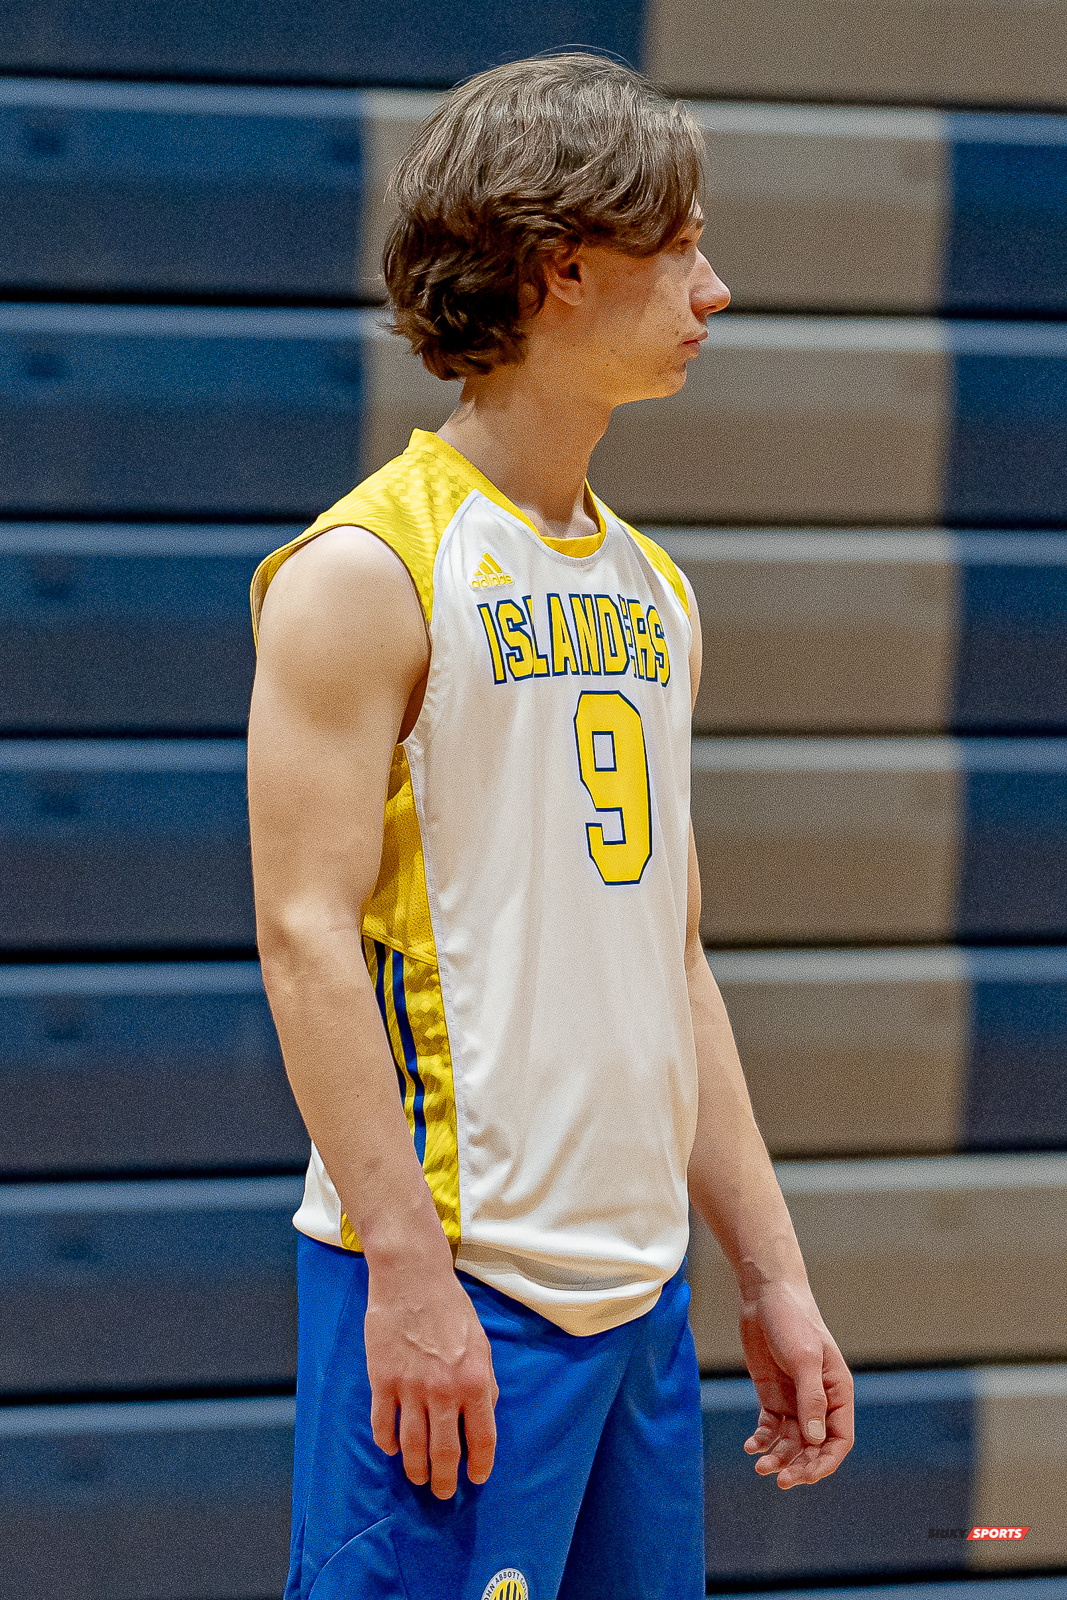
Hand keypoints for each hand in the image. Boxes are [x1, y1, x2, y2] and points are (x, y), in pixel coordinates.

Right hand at [364, 1256, 498, 1499]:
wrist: (412, 1278)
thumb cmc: (450, 1308)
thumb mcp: (481, 1343)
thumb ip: (485, 1381)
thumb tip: (487, 1411)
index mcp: (474, 1382)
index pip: (482, 1439)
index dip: (480, 1465)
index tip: (476, 1478)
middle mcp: (443, 1391)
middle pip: (445, 1453)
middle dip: (445, 1480)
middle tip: (443, 1493)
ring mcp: (410, 1388)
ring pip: (412, 1447)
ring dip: (416, 1470)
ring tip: (419, 1479)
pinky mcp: (382, 1381)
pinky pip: (382, 1425)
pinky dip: (387, 1444)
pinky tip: (392, 1449)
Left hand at [738, 1276, 853, 1488]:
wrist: (765, 1296)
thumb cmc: (793, 1321)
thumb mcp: (804, 1358)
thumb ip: (811, 1399)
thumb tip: (815, 1440)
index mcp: (838, 1392)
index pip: (840, 1439)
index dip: (826, 1461)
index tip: (806, 1476)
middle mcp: (819, 1401)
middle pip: (815, 1447)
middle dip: (800, 1466)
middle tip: (780, 1479)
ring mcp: (795, 1400)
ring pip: (791, 1442)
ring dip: (779, 1457)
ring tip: (760, 1464)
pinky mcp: (773, 1396)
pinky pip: (771, 1428)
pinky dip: (763, 1440)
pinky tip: (751, 1446)